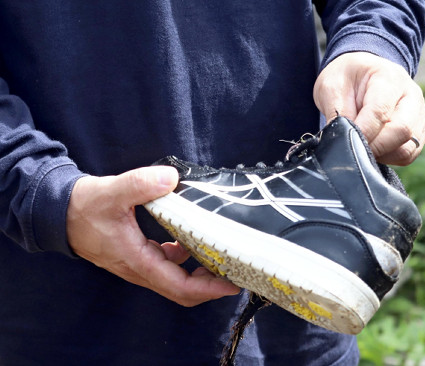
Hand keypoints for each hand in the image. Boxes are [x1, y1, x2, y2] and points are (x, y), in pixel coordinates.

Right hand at [67, 166, 239, 306]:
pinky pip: (165, 266)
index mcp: (137, 261)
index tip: (231, 284)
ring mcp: (138, 265)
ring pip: (174, 280)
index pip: (179, 286)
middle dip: (209, 285)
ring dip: (198, 274)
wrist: (60, 213)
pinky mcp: (137, 256)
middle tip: (234, 272)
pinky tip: (189, 242)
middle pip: (181, 290)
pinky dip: (182, 260)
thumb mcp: (112, 192)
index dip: (208, 288)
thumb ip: (141, 185)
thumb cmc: (84, 206)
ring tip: (219, 258)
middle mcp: (140, 269)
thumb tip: (172, 179)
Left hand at [313, 52, 424, 165]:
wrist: (360, 75)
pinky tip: (372, 147)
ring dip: (380, 154)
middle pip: (402, 131)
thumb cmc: (346, 79)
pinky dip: (388, 158)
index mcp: (389, 78)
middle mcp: (412, 95)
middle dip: (373, 146)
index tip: (345, 141)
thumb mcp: (331, 87)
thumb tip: (343, 140)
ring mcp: (419, 115)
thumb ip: (337, 113)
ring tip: (361, 144)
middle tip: (352, 147)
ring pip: (406, 148)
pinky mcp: (419, 132)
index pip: (380, 112)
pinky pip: (407, 155)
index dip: (362, 132)